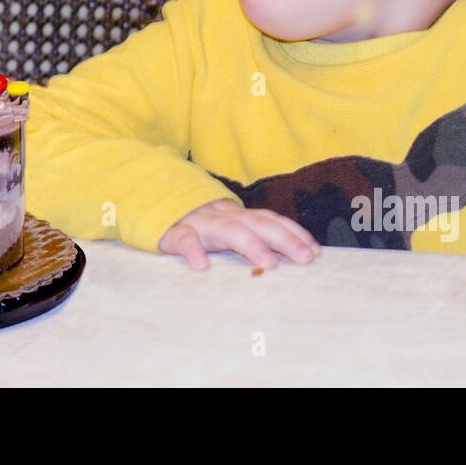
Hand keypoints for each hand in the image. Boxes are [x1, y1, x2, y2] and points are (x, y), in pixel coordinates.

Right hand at [158, 198, 321, 270]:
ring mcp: (199, 222)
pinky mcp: (173, 231)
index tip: (315, 251)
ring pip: (227, 230)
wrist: (150, 199)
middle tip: (305, 258)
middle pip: (258, 223)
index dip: (293, 232)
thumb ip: (248, 234)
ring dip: (250, 244)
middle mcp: (222, 215)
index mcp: (236, 215)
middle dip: (284, 239)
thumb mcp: (224, 225)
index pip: (270, 220)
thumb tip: (286, 255)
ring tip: (267, 263)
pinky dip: (193, 250)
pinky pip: (184, 239)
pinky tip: (202, 265)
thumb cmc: (195, 224)